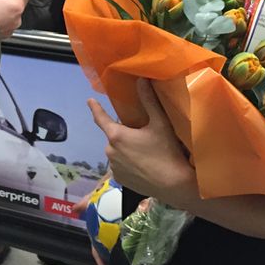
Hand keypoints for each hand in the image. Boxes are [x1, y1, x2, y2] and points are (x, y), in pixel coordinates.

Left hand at [88, 79, 193, 199]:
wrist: (174, 185)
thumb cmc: (167, 152)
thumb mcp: (160, 123)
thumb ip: (149, 101)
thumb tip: (142, 80)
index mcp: (116, 136)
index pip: (101, 118)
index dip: (95, 108)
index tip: (90, 101)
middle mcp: (110, 152)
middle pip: (115, 136)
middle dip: (124, 134)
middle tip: (143, 137)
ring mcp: (114, 168)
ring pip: (118, 152)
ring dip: (126, 150)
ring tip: (146, 153)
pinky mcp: (119, 181)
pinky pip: (121, 166)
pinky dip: (128, 163)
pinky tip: (143, 165)